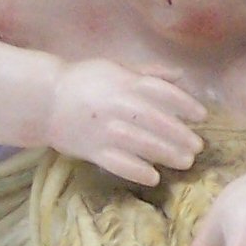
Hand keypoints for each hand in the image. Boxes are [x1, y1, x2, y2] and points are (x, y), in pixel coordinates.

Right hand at [46, 59, 205, 184]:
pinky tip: (153, 177)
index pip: (162, 93)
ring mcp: (105, 130)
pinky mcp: (92, 150)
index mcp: (125, 83)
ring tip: (185, 161)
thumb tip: (181, 75)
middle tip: (199, 146)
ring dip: (166, 154)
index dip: (185, 104)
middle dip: (180, 135)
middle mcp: (117, 106)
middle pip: (156, 121)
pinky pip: (117, 163)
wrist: (44, 101)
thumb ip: (148, 73)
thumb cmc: (84, 81)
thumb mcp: (115, 68)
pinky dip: (136, 171)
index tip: (202, 116)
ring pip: (141, 144)